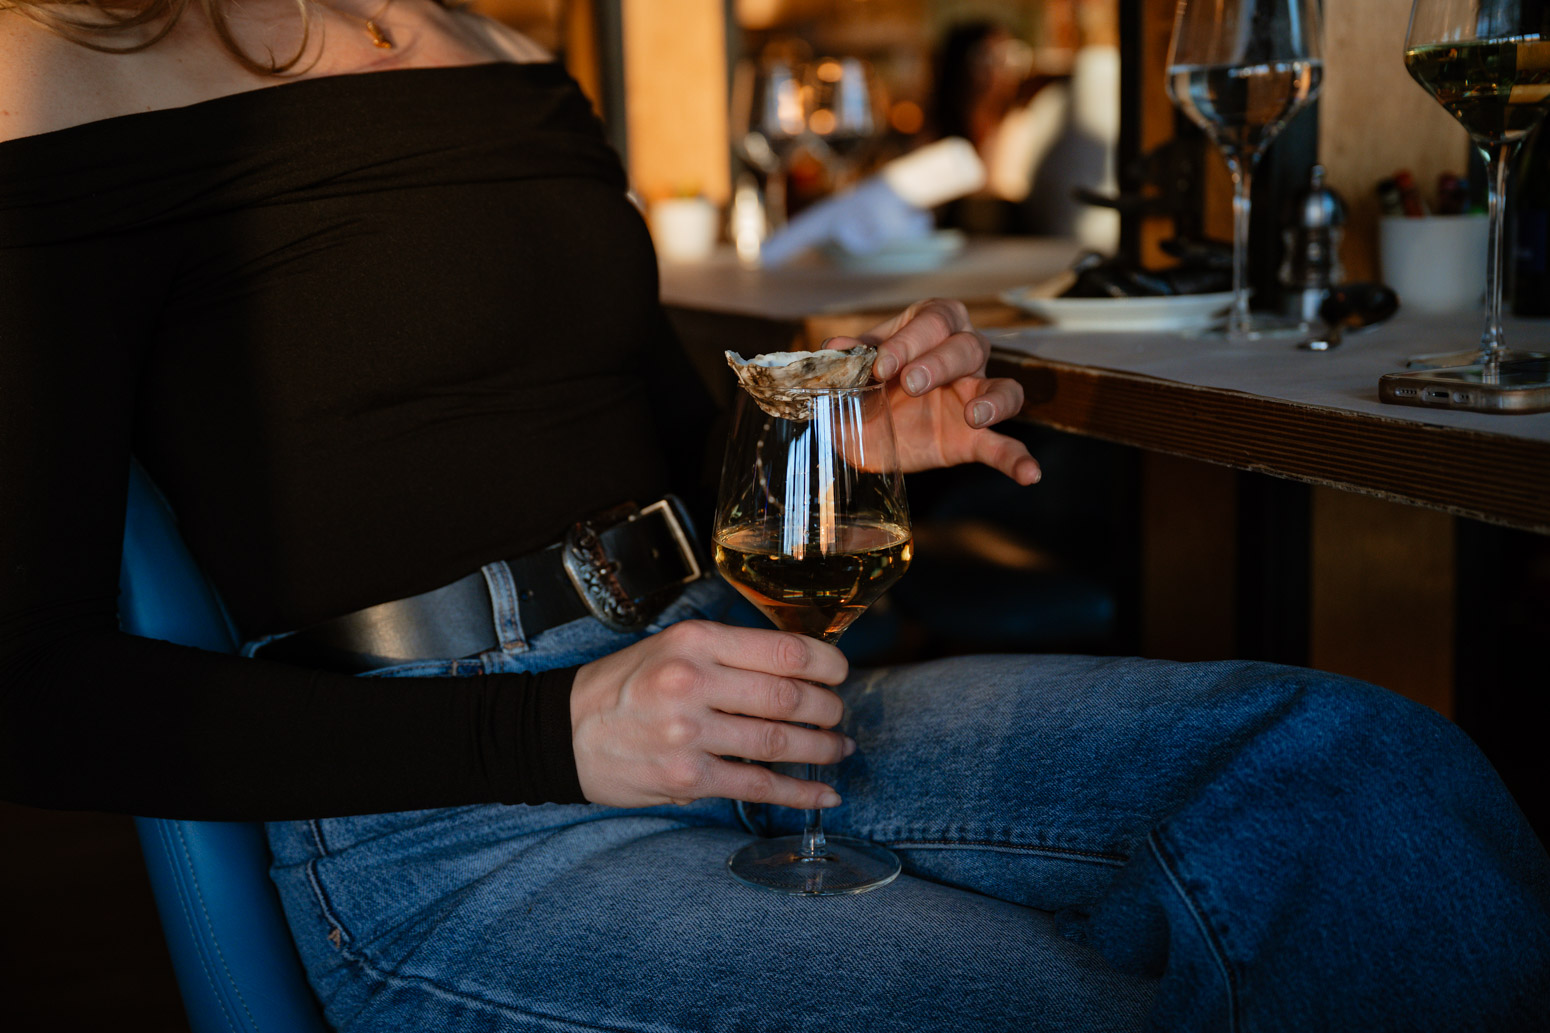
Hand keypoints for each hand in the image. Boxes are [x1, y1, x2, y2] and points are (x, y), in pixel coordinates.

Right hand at [569, 620, 854, 808]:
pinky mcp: (686, 779)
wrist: (564, 732)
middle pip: (789, 697)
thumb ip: (730, 654)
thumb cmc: (626, 685)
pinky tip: (823, 796)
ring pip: (778, 742)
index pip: (784, 650)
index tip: (840, 673)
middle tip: (838, 714)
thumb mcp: (673, 646)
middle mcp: (692, 682)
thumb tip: (801, 668)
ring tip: (838, 750)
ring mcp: (688, 733)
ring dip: (821, 750)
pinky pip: (757, 786)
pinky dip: (799, 794)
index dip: (827, 664)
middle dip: (828, 710)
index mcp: (695, 641)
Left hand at [830, 298, 1040, 484]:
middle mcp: (960, 355)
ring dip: (993, 401)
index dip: (909, 341)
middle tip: (912, 383)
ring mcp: (973, 397)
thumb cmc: (863, 387)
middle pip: (968, 347)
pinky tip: (1030, 473)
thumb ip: (846, 360)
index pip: (931, 322)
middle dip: (940, 363)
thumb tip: (835, 346)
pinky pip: (1004, 444)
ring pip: (999, 388)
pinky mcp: (973, 438)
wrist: (860, 433)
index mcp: (929, 327)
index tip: (881, 364)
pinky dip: (1018, 458)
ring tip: (975, 416)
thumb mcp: (849, 372)